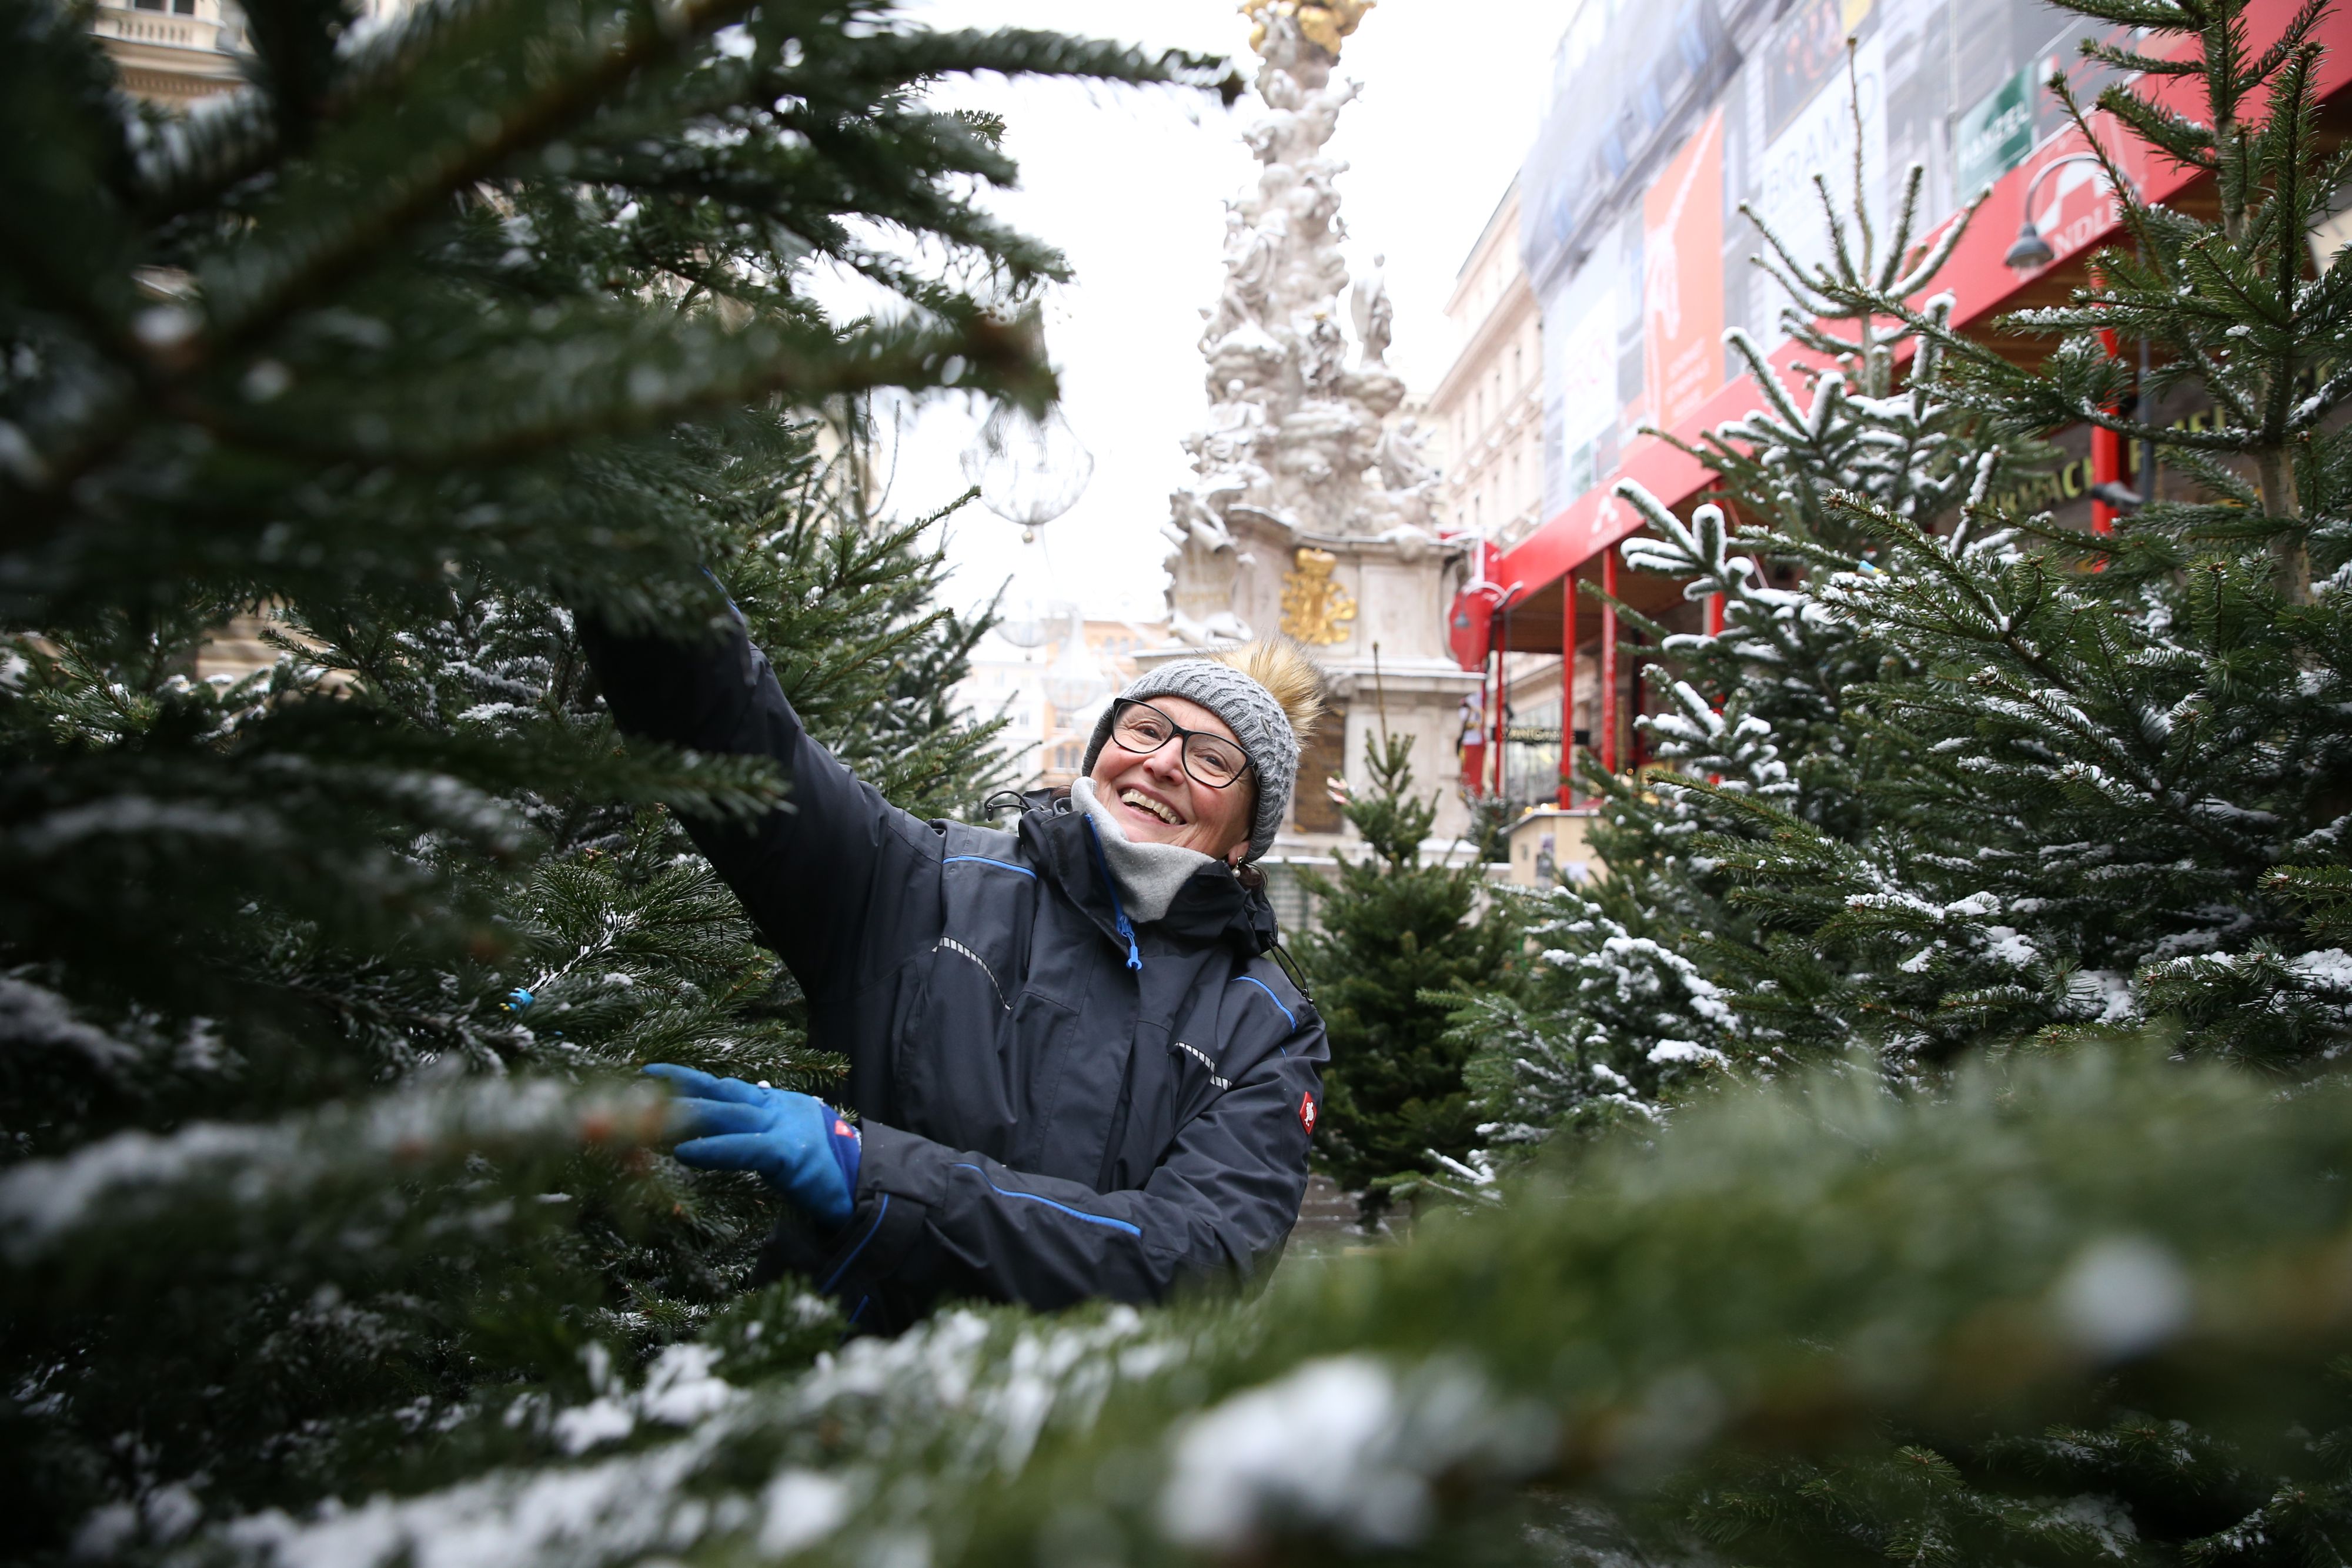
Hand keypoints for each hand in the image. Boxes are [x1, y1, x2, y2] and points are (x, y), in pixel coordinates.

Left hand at [641, 1064, 856, 1226]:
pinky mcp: (788, 1154)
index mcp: (774, 1105)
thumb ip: (757, 1133)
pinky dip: (714, 1149)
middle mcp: (775, 1109)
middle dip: (680, 1085)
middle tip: (641, 1080)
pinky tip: (685, 1153)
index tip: (655, 1072)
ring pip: (727, 1115)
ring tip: (650, 1115)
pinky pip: (744, 1148)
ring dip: (686, 1114)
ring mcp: (782, 1129)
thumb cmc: (823, 1169)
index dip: (690, 1079)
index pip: (726, 1088)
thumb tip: (729, 1124)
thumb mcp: (786, 1143)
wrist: (862, 1186)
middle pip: (720, 1093)